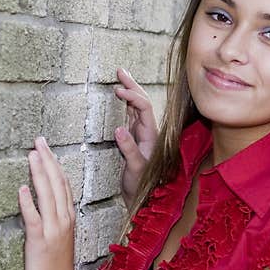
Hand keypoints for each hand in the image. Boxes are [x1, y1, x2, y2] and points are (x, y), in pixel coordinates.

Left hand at [18, 135, 81, 269]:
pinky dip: (28, 202)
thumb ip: (53, 219)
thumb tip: (40, 200)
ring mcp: (52, 230)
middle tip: (38, 141)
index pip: (62, 184)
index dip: (54, 164)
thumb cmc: (56, 268)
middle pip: (56, 184)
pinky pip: (34, 218)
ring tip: (32, 154)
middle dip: (47, 160)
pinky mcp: (39, 241)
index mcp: (67, 218)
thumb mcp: (58, 238)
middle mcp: (62, 220)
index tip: (45, 147)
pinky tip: (22, 188)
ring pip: (47, 195)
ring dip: (39, 173)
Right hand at [113, 68, 157, 204]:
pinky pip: (129, 116)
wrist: (143, 198)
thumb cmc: (142, 185)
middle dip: (131, 85)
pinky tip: (119, 98)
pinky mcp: (132, 140)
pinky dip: (124, 104)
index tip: (118, 90)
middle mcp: (147, 131)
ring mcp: (140, 134)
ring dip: (128, 91)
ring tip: (119, 78)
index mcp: (151, 135)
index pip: (143, 107)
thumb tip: (119, 129)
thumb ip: (129, 149)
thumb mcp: (136, 169)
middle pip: (141, 102)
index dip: (132, 96)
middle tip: (120, 70)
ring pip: (135, 107)